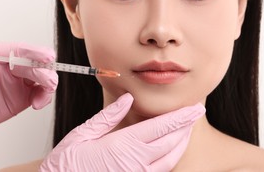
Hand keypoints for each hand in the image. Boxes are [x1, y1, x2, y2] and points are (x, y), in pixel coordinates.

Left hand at [0, 40, 57, 135]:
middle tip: (49, 80)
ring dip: (49, 83)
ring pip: (41, 78)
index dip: (35, 52)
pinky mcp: (21, 99)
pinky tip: (39, 103)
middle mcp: (10, 68)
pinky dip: (45, 97)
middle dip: (45, 71)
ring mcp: (17, 83)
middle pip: (35, 64)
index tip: (47, 56)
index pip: (20, 50)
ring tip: (47, 91)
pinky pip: (39, 94)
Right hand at [40, 93, 204, 171]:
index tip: (195, 108)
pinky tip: (170, 150)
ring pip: (170, 159)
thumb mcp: (83, 134)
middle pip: (171, 142)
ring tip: (187, 130)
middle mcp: (136, 162)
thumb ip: (108, 117)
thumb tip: (126, 99)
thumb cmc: (67, 163)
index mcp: (124, 145)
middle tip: (195, 114)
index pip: (161, 127)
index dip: (181, 117)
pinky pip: (160, 171)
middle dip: (186, 127)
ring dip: (182, 143)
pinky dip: (171, 158)